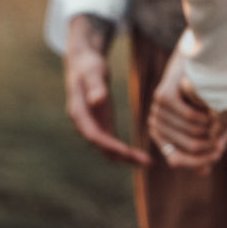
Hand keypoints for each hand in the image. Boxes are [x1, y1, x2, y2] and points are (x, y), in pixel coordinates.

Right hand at [64, 14, 150, 165]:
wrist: (82, 64)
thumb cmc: (88, 65)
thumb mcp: (93, 72)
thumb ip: (95, 85)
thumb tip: (97, 100)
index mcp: (78, 113)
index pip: (94, 134)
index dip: (109, 145)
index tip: (127, 151)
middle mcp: (84, 124)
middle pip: (102, 147)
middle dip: (122, 157)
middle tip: (146, 162)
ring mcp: (92, 126)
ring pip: (107, 149)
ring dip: (125, 158)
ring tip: (148, 163)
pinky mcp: (101, 124)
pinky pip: (111, 143)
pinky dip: (124, 150)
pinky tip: (139, 155)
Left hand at [148, 47, 226, 174]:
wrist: (193, 59)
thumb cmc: (202, 94)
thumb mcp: (204, 123)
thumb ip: (203, 146)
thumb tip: (203, 172)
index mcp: (160, 134)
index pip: (176, 160)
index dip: (199, 160)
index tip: (219, 152)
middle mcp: (155, 124)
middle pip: (190, 147)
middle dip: (215, 142)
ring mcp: (157, 110)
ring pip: (193, 134)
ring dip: (216, 129)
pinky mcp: (163, 98)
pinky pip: (191, 119)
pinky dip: (207, 116)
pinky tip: (213, 107)